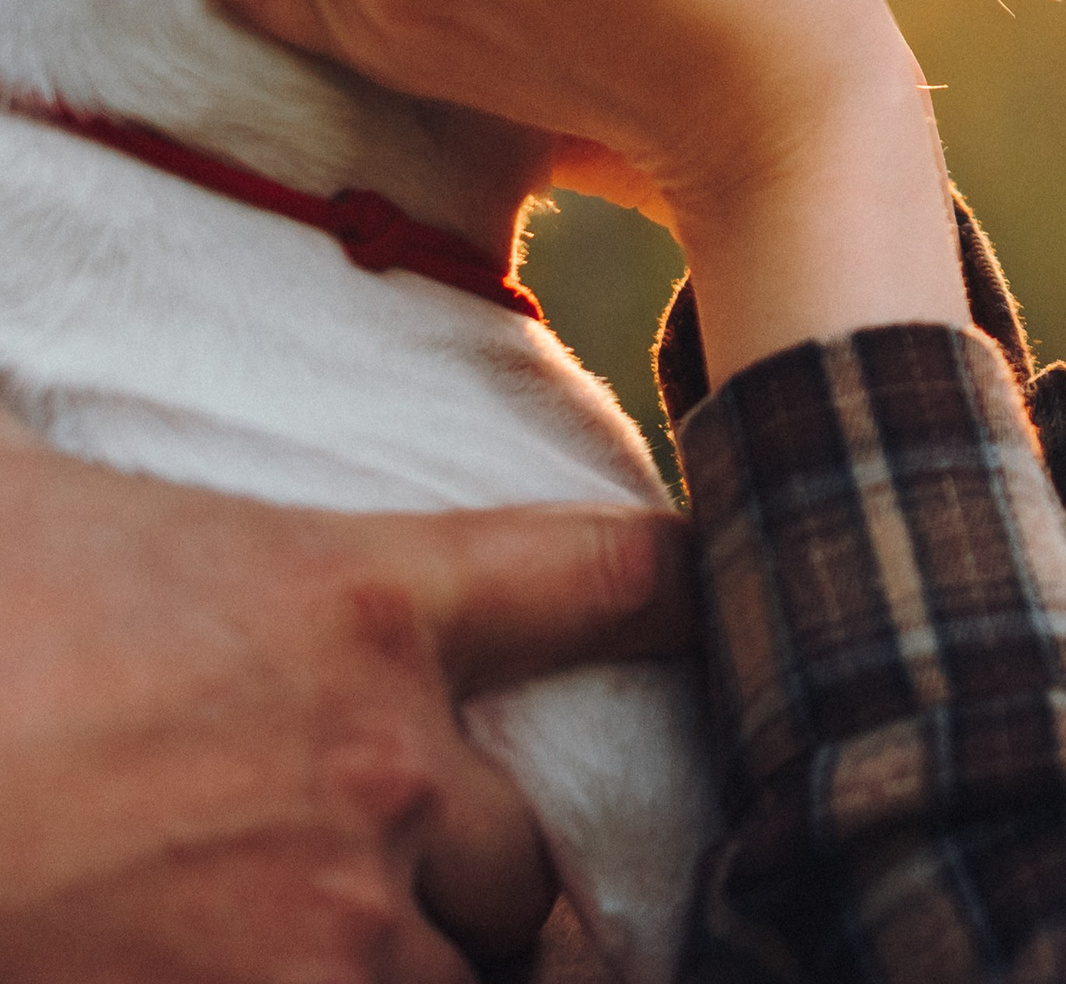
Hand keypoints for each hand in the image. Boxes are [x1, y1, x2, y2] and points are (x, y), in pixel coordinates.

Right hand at [0, 408, 688, 983]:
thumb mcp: (37, 488)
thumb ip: (92, 472)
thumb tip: (39, 418)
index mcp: (362, 601)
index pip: (609, 578)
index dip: (688, 593)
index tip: (717, 606)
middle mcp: (384, 767)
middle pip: (529, 852)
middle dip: (492, 888)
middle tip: (453, 898)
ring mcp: (325, 928)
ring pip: (477, 978)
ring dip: (440, 977)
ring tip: (392, 953)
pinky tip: (309, 976)